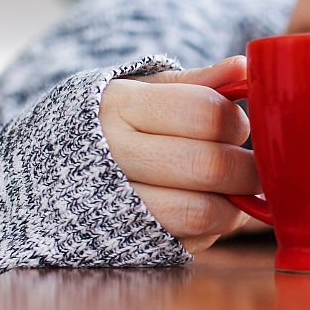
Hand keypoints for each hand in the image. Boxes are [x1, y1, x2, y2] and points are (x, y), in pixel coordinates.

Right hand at [99, 57, 259, 252]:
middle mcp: (111, 155)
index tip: (238, 127)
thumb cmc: (120, 122)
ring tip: (236, 189)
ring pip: (201, 211)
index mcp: (119, 105)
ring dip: (235, 204)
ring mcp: (116, 204)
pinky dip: (214, 226)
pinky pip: (191, 239)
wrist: (54, 170)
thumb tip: (242, 68)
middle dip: (247, 169)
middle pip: (208, 165)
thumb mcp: (148, 90)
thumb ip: (197, 83)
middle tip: (255, 166)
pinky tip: (211, 208)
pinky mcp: (129, 242)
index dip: (237, 122)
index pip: (205, 113)